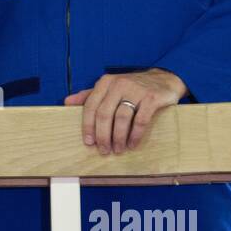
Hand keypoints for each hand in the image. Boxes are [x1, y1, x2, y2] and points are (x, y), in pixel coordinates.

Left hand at [64, 68, 187, 154]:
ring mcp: (136, 90)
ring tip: (118, 149)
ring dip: (118, 138)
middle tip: (104, 150)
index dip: (88, 126)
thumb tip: (67, 102)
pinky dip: (135, 135)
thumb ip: (89, 95)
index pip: (91, 106)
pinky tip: (132, 144)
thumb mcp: (110, 87)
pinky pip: (140, 120)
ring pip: (122, 118)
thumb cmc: (132, 87)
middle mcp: (119, 84)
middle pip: (105, 114)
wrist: (164, 79)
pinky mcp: (152, 98)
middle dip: (103, 136)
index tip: (89, 143)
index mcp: (106, 82)